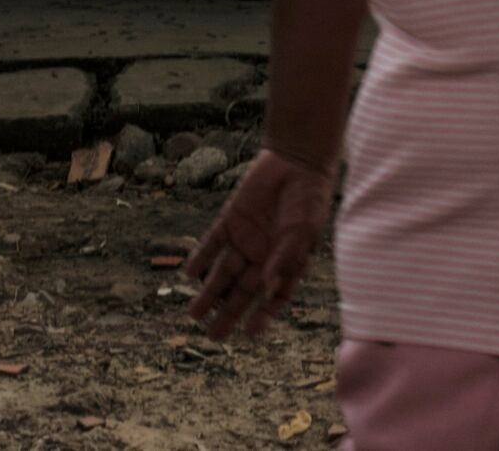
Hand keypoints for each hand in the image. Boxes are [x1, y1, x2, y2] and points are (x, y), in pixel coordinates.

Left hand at [184, 146, 332, 338]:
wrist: (296, 162)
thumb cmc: (309, 199)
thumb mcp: (302, 231)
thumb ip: (285, 258)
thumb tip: (268, 289)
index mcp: (285, 264)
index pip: (272, 297)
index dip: (263, 316)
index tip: (249, 333)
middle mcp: (262, 257)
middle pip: (242, 292)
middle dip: (228, 314)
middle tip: (213, 336)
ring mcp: (245, 240)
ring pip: (223, 273)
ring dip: (209, 293)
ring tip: (194, 314)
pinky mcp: (230, 222)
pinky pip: (212, 244)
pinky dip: (201, 258)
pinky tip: (190, 274)